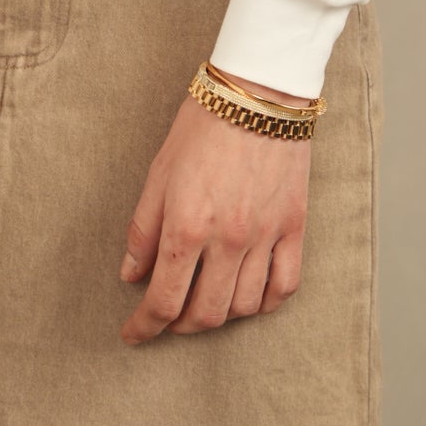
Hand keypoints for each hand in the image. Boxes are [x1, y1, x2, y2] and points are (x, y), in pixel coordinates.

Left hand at [117, 69, 313, 343]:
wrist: (258, 91)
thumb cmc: (203, 125)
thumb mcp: (159, 173)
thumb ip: (144, 229)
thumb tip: (132, 275)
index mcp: (187, 226)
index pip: (164, 300)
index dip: (144, 326)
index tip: (133, 334)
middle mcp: (228, 240)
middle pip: (205, 314)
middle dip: (179, 326)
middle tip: (167, 317)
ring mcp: (265, 235)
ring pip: (244, 307)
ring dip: (220, 315)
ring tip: (205, 302)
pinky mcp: (294, 226)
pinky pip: (284, 286)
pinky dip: (265, 302)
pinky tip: (249, 298)